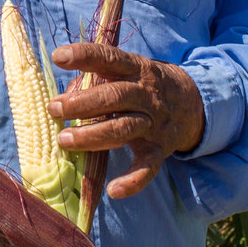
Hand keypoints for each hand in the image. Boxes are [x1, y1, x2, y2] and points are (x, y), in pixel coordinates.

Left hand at [47, 43, 205, 198]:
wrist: (193, 102)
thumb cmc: (144, 85)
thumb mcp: (128, 71)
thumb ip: (97, 79)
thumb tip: (65, 96)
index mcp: (136, 69)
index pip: (110, 58)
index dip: (84, 55)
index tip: (58, 57)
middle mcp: (145, 94)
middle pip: (114, 96)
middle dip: (82, 103)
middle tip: (54, 109)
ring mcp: (154, 123)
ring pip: (123, 129)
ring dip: (92, 136)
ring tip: (64, 140)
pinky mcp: (160, 148)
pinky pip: (148, 166)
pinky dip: (133, 181)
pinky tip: (114, 191)